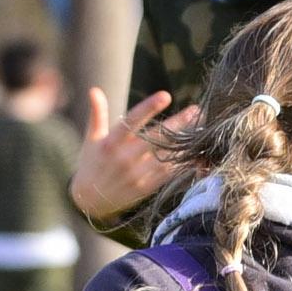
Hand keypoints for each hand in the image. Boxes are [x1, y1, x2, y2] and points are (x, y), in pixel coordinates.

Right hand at [69, 89, 189, 221]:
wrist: (89, 201)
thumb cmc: (91, 164)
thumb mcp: (92, 138)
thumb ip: (97, 114)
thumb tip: (94, 90)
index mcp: (112, 142)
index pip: (132, 121)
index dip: (149, 108)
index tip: (166, 95)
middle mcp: (124, 157)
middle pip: (156, 137)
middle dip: (179, 123)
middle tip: (197, 111)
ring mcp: (135, 174)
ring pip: (166, 155)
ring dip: (185, 143)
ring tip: (202, 130)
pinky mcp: (144, 188)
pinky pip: (167, 174)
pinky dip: (182, 164)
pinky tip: (197, 155)